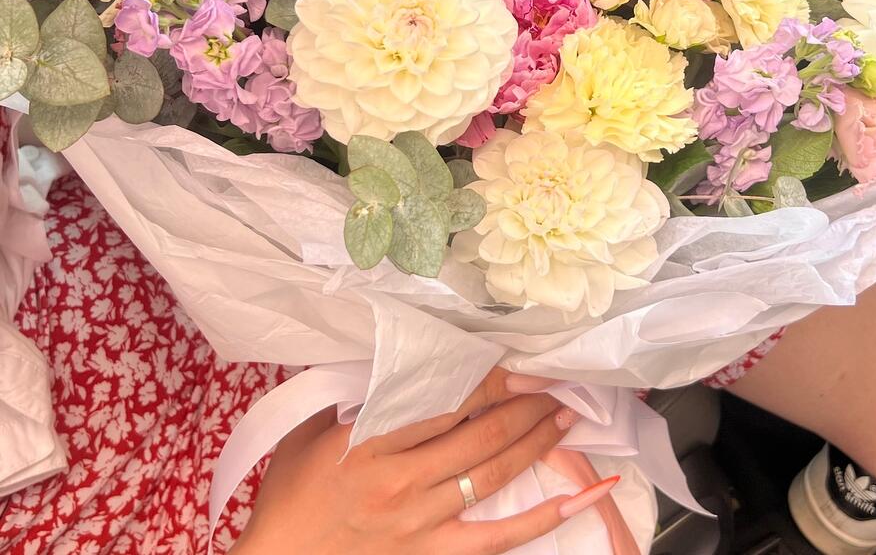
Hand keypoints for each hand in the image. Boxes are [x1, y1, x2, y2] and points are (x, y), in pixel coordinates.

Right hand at [231, 367, 618, 554]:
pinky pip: (495, 539)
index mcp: (370, 441)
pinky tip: (574, 500)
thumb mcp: (307, 429)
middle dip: (524, 404)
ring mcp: (420, 522)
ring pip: (492, 476)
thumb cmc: (288, 495)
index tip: (517, 363)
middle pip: (480, 435)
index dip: (490, 380)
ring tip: (564, 416)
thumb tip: (382, 352)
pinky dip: (539, 520)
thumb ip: (347, 391)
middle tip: (554, 382)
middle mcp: (401, 480)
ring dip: (535, 443)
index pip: (445, 402)